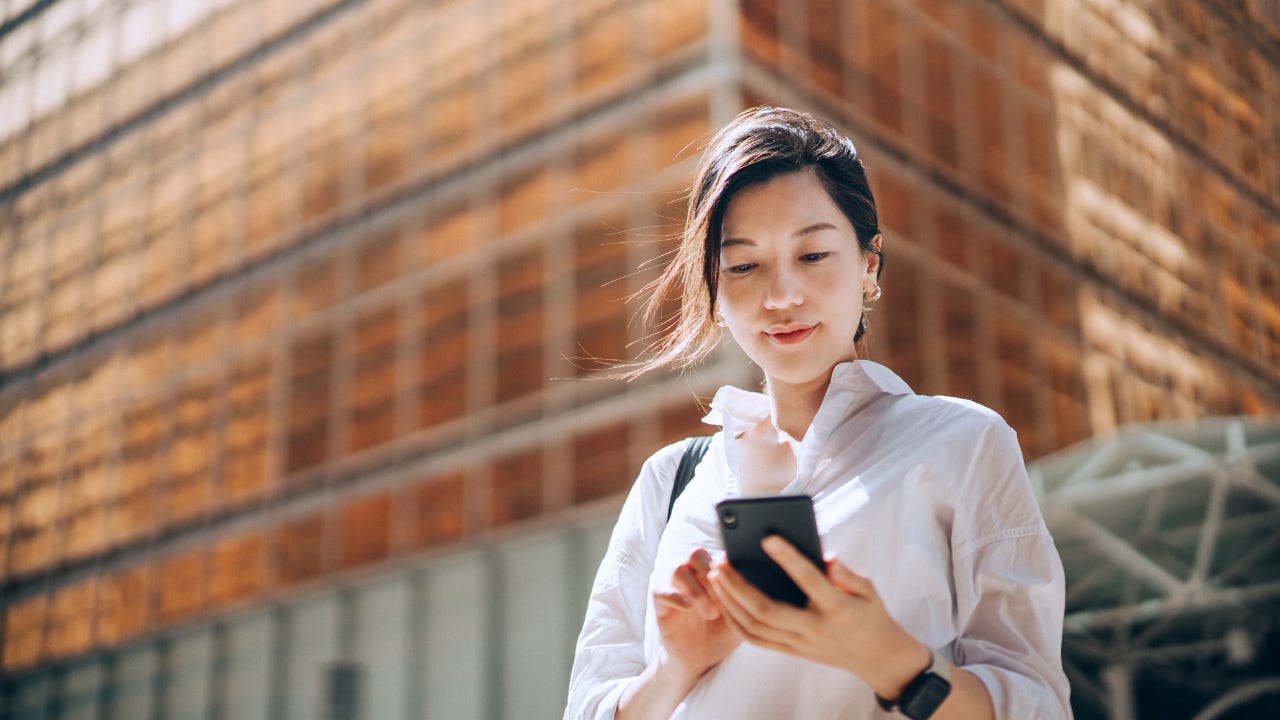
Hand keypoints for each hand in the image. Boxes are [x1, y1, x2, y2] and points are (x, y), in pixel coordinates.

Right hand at [652, 548, 743, 680]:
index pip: (717, 554)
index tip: (740, 586)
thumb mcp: (741, 616)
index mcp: (711, 572)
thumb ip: (748, 597)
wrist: (699, 660)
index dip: (728, 567)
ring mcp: (673, 587)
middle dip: (712, 576)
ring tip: (710, 613)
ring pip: (678, 569)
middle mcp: (691, 574)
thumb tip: (762, 582)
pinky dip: (677, 598)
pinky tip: (690, 610)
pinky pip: (661, 591)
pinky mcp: (659, 603)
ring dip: (697, 590)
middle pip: (696, 554)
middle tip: (724, 600)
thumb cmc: (722, 634)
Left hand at [708, 535, 929, 698]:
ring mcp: (800, 644)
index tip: (767, 537)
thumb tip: (826, 556)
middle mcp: (814, 629)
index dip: (788, 558)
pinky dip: (735, 621)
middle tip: (720, 561)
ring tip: (715, 576)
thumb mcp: (868, 589)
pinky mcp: (791, 652)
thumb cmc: (870, 614)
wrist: (877, 658)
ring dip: (730, 601)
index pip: (809, 580)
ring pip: (755, 627)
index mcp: (837, 608)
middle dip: (738, 586)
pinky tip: (723, 601)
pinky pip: (755, 640)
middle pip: (767, 610)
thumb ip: (846, 573)